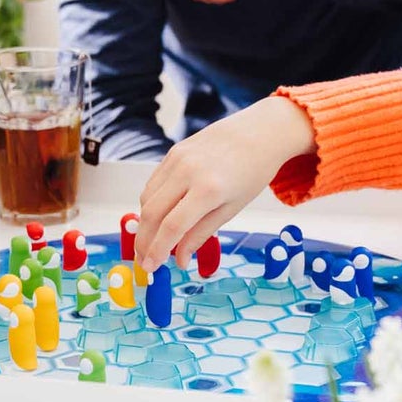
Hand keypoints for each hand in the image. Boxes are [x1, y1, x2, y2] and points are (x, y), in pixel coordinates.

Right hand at [135, 96, 316, 270]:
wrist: (258, 133)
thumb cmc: (251, 173)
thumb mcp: (232, 209)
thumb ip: (201, 234)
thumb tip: (179, 259)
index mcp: (208, 190)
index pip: (171, 227)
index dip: (157, 251)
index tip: (150, 268)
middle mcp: (187, 172)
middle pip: (151, 214)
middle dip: (143, 242)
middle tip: (144, 260)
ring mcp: (177, 159)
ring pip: (147, 198)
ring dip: (144, 224)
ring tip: (151, 241)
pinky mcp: (173, 151)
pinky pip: (153, 183)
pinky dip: (150, 203)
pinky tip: (158, 217)